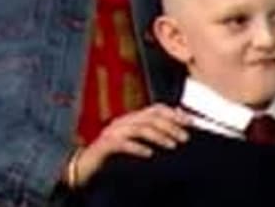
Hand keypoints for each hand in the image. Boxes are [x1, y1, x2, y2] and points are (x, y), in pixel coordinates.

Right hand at [71, 104, 192, 185]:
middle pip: (150, 117)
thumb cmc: (111, 155)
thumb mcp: (134, 142)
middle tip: (185, 137)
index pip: (156, 109)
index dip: (174, 113)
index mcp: (131, 119)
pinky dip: (137, 148)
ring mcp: (112, 132)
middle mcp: (122, 121)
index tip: (191, 122)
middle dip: (171, 126)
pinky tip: (149, 154)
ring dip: (159, 136)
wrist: (84, 165)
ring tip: (172, 145)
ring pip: (140, 128)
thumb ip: (150, 134)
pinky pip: (123, 144)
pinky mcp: (104, 145)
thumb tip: (176, 131)